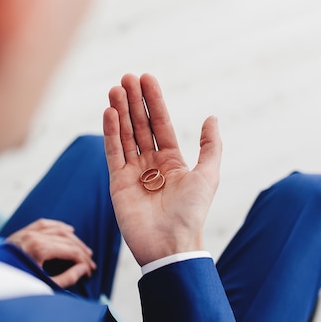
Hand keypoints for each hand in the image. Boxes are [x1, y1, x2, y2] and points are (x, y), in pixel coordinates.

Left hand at [6, 219, 95, 287]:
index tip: (89, 271)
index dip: (84, 261)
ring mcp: (27, 232)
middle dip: (82, 252)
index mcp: (39, 249)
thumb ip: (67, 278)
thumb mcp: (43, 286)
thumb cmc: (14, 285)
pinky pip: (44, 223)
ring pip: (58, 230)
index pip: (71, 251)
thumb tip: (83, 269)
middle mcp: (34, 236)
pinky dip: (58, 226)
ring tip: (84, 250)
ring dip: (74, 239)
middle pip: (67, 239)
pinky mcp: (21, 232)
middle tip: (90, 263)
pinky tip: (68, 230)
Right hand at [103, 73, 221, 265]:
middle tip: (126, 77)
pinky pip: (113, 153)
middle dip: (134, 101)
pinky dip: (110, 133)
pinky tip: (109, 113)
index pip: (160, 124)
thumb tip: (211, 117)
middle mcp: (151, 164)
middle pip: (140, 126)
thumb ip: (210, 146)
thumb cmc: (191, 212)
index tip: (146, 78)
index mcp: (172, 161)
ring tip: (115, 89)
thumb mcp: (208, 175)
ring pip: (124, 135)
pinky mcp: (117, 183)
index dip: (154, 101)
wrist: (170, 244)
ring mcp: (133, 173)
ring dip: (120, 112)